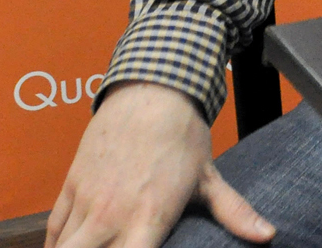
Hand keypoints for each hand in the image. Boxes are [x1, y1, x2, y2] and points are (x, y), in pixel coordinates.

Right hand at [46, 81, 272, 247]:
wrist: (152, 89)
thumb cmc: (182, 135)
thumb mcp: (209, 177)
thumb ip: (234, 213)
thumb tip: (267, 236)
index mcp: (148, 218)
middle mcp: (112, 215)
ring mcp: (88, 201)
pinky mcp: (71, 186)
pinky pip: (54, 229)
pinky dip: (57, 245)